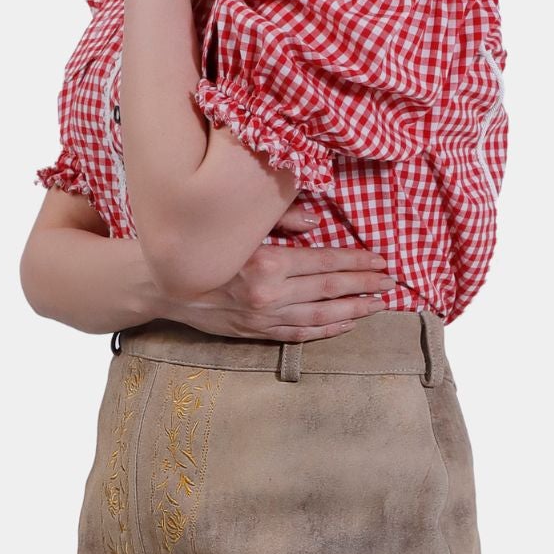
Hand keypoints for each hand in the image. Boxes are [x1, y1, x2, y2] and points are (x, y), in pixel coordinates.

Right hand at [156, 203, 395, 340]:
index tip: (381, 260)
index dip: (357, 262)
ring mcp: (262, 319)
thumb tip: (317, 222)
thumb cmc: (201, 244)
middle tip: (391, 284)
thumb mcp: (237, 223)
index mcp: (266, 265)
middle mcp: (268, 296)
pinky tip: (345, 324)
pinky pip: (298, 335)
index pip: (325, 263)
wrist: (161, 282)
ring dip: (353, 311)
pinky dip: (324, 330)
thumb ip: (278, 218)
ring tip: (378, 306)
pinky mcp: (254, 333)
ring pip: (319, 317)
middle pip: (329, 291)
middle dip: (365, 287)